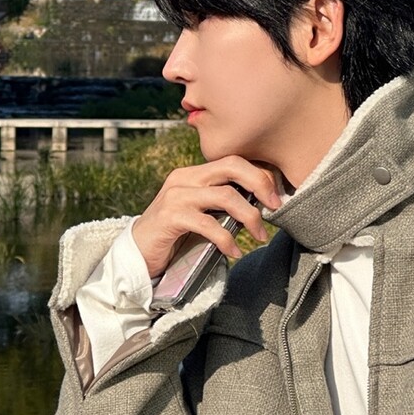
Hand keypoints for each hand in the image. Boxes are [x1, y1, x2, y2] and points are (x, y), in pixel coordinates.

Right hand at [131, 157, 280, 280]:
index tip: (276, 196)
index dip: (260, 175)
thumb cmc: (175, 235)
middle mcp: (184, 178)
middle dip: (260, 184)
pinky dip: (227, 240)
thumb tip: (260, 204)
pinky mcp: (170, 217)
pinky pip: (208, 224)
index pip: (233, 161)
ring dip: (250, 216)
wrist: (137, 253)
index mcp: (194, 173)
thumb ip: (222, 205)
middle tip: (275, 207)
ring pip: (226, 196)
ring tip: (259, 235)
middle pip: (232, 167)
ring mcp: (176, 196)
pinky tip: (234, 252)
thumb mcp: (201, 213)